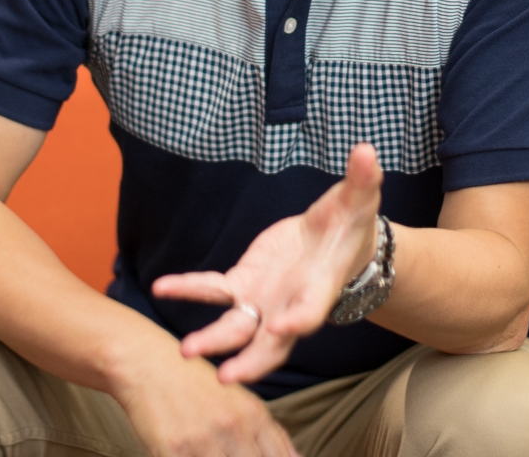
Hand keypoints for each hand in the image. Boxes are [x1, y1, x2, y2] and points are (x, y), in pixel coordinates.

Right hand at [112, 331, 299, 456]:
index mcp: (253, 414)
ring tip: (211, 452)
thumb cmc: (193, 382)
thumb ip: (266, 432)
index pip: (282, 456)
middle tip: (231, 453)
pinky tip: (191, 455)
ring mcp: (203, 440)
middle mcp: (233, 427)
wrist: (148, 363)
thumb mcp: (235, 399)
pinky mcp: (173, 451)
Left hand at [152, 143, 382, 384]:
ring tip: (186, 351)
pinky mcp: (244, 283)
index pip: (310, 310)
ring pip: (237, 329)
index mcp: (320, 289)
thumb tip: (366, 151)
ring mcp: (264, 300)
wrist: (334, 240)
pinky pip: (213, 290)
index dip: (298, 319)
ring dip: (213, 340)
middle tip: (226, 377)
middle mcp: (290, 305)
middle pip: (270, 343)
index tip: (283, 326)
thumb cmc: (350, 225)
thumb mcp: (359, 200)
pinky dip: (189, 289)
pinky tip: (162, 287)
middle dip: (249, 361)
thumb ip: (361, 179)